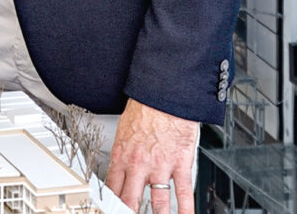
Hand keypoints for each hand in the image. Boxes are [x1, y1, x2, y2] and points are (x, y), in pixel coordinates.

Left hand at [106, 98, 198, 213]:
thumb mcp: (123, 132)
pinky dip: (186, 209)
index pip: (112, 189)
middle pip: (130, 200)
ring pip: (158, 201)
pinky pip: (184, 192)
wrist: (164, 96)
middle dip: (129, 213)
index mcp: (122, 156)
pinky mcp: (180, 164)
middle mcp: (139, 165)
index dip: (110, 205)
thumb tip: (120, 171)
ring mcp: (160, 167)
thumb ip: (123, 154)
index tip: (110, 211)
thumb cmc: (145, 109)